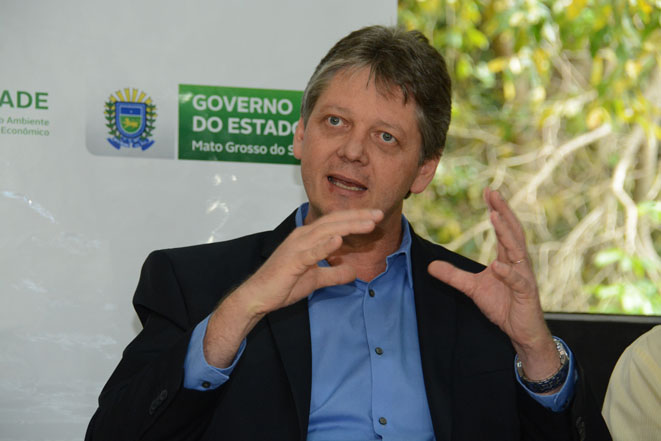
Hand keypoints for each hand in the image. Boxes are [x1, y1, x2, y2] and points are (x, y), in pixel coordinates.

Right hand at [240, 208, 383, 314]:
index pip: (335, 223)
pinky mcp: (292, 261)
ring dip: (349, 226)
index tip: (376, 216)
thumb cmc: (282, 285)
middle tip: (379, 213)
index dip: (356, 218)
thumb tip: (353, 272)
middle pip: (334, 222)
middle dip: (358, 216)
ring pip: (326, 232)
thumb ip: (335, 273)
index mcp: (308, 237)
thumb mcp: (316, 279)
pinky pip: (310, 252)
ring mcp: (296, 247)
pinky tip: (339, 240)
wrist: (257, 296)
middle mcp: (302, 236)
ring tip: (368, 223)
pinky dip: (325, 246)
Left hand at [428, 188, 559, 380]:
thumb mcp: (472, 288)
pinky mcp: (526, 294)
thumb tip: (430, 266)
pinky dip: (508, 272)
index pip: (503, 228)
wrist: (521, 331)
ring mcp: (524, 277)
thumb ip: (453, 276)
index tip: (487, 191)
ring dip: (506, 233)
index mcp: (508, 257)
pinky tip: (498, 264)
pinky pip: (517, 281)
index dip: (496, 209)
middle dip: (503, 211)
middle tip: (493, 192)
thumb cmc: (503, 305)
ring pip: (517, 250)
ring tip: (495, 216)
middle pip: (512, 231)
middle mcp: (518, 262)